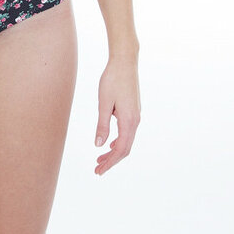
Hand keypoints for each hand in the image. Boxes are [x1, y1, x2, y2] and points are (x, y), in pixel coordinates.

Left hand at [94, 54, 140, 174]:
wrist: (125, 62)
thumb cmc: (112, 80)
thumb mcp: (103, 103)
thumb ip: (102, 125)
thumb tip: (99, 145)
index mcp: (129, 121)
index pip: (120, 149)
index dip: (110, 162)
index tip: (98, 171)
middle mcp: (135, 121)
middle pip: (125, 148)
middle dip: (111, 161)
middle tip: (97, 170)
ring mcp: (136, 116)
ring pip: (126, 141)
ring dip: (114, 152)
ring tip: (100, 159)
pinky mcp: (133, 111)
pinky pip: (127, 132)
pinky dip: (118, 142)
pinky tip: (109, 144)